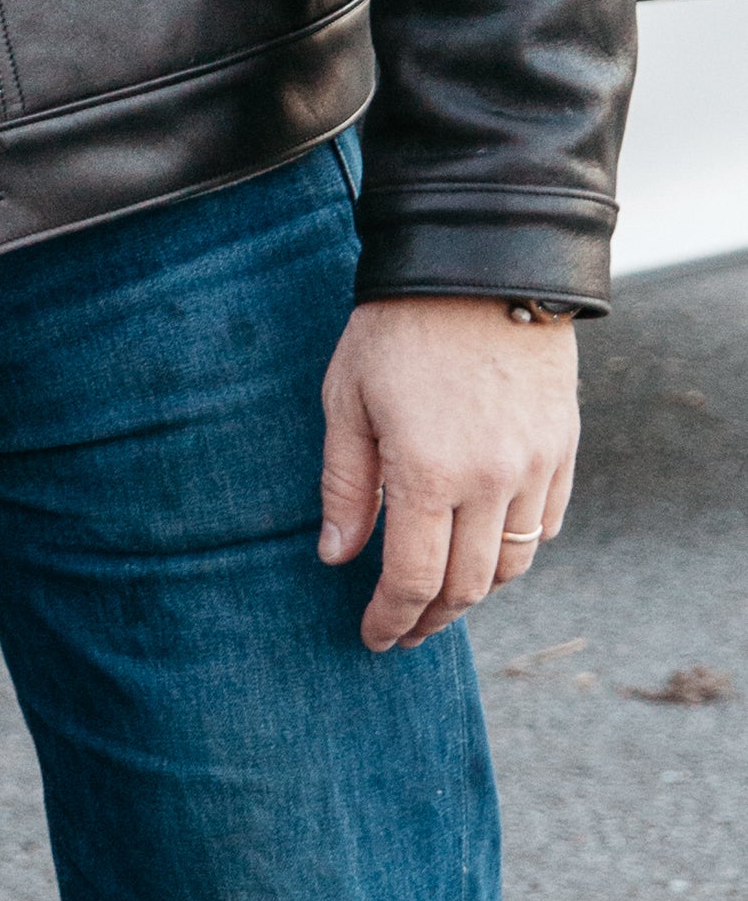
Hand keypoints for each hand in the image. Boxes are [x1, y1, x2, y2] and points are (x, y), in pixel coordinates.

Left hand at [318, 297, 579, 653]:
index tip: (374, 637)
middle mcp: (492, 480)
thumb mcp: (348, 399)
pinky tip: (486, 549)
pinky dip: (516, 550)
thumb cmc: (398, 326)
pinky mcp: (563, 447)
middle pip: (467, 586)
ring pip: (512, 563)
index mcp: (429, 472)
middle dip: (431, 619)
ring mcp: (536, 466)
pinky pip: (547, 525)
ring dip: (475, 591)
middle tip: (403, 631)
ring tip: (440, 596)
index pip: (413, 580)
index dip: (391, 618)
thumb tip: (337, 556)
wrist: (481, 262)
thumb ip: (346, 485)